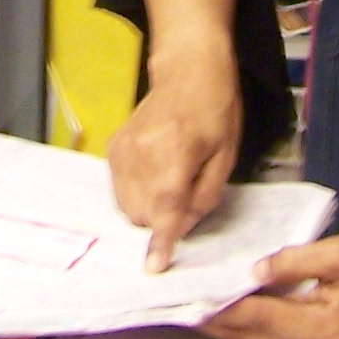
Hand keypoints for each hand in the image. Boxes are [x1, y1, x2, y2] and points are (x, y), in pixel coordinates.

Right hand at [107, 44, 240, 270]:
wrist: (187, 71)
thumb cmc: (215, 111)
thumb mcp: (226, 156)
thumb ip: (204, 197)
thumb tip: (182, 227)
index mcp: (176, 151)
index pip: (165, 206)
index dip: (160, 241)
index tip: (153, 267)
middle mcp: (142, 151)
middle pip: (143, 214)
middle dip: (162, 220)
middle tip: (185, 197)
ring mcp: (122, 149)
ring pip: (127, 206)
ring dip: (148, 208)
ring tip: (169, 182)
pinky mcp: (113, 148)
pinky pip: (118, 190)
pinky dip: (136, 193)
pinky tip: (154, 173)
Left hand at [200, 227, 338, 338]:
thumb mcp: (338, 254)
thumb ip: (294, 261)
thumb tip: (257, 269)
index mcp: (318, 326)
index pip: (257, 317)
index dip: (223, 308)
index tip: (194, 299)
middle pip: (252, 335)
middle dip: (216, 322)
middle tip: (182, 306)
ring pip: (260, 338)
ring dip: (230, 324)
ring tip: (198, 305)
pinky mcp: (316, 335)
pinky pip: (273, 331)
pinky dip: (250, 320)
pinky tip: (234, 304)